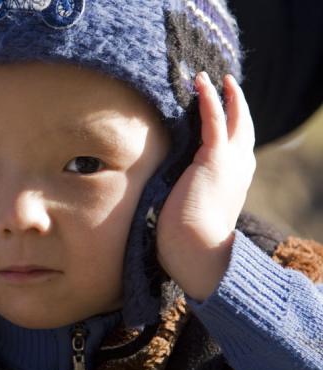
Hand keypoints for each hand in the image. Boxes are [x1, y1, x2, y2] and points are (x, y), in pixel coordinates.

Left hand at [156, 72, 255, 300]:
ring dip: (224, 94)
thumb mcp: (194, 211)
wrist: (197, 251)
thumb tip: (168, 196)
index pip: (236, 145)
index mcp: (234, 180)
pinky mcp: (215, 158)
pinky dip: (210, 99)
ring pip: (233, 118)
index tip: (225, 111)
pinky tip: (203, 83)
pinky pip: (214, 119)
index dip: (233, 125)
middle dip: (236, 103)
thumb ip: (189, 196)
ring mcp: (230, 162)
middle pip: (243, 127)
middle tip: (227, 84)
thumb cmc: (189, 240)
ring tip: (212, 77)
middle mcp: (239, 167)